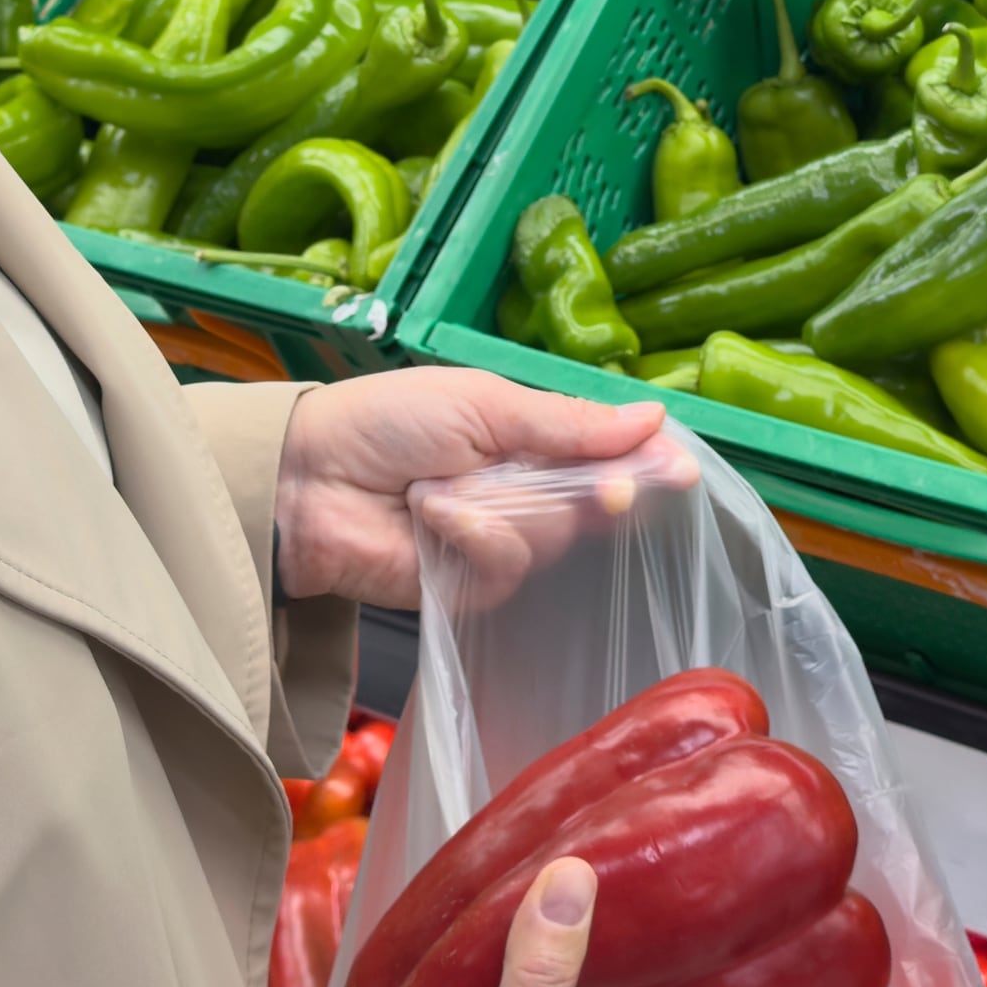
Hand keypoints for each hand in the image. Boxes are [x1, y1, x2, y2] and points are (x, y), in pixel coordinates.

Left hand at [274, 366, 682, 613]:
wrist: (306, 480)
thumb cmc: (386, 421)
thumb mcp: (483, 403)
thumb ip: (568, 423)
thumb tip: (653, 418)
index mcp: (529, 437)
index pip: (607, 453)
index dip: (645, 462)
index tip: (679, 469)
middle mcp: (523, 489)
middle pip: (596, 501)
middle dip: (595, 492)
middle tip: (603, 491)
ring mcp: (499, 538)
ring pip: (555, 536)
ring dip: (508, 510)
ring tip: (448, 488)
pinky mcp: (471, 583)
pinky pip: (507, 566)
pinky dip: (474, 537)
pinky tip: (433, 517)